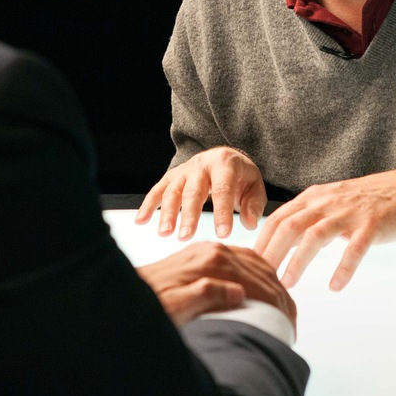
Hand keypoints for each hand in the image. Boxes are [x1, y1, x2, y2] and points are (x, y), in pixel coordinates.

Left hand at [135, 242, 296, 327]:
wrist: (126, 291)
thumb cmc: (150, 304)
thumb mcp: (177, 306)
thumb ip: (207, 295)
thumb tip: (238, 293)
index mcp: (211, 261)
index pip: (257, 280)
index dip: (276, 302)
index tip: (288, 322)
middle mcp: (213, 250)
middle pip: (260, 269)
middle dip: (280, 294)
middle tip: (292, 319)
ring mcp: (209, 249)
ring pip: (254, 261)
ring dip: (271, 283)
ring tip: (283, 306)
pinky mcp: (204, 253)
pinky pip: (241, 258)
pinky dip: (258, 272)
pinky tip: (262, 287)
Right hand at [136, 147, 265, 239]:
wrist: (223, 157)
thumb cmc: (240, 177)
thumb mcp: (254, 185)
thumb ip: (253, 205)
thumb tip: (249, 223)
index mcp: (224, 164)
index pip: (223, 189)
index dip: (222, 212)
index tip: (222, 235)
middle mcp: (201, 164)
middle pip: (193, 191)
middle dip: (189, 216)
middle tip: (185, 237)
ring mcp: (184, 170)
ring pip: (173, 191)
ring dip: (167, 213)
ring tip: (165, 233)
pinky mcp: (172, 176)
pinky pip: (157, 190)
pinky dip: (148, 205)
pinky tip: (141, 221)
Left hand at [254, 169, 395, 290]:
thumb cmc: (360, 202)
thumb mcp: (327, 204)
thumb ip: (304, 220)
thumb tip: (276, 244)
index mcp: (312, 198)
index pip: (278, 218)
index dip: (261, 241)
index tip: (247, 262)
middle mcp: (326, 202)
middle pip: (290, 226)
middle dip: (271, 252)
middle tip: (259, 277)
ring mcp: (349, 212)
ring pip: (316, 235)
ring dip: (298, 261)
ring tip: (287, 283)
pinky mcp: (372, 224)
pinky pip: (355, 248)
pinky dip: (343, 268)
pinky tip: (335, 286)